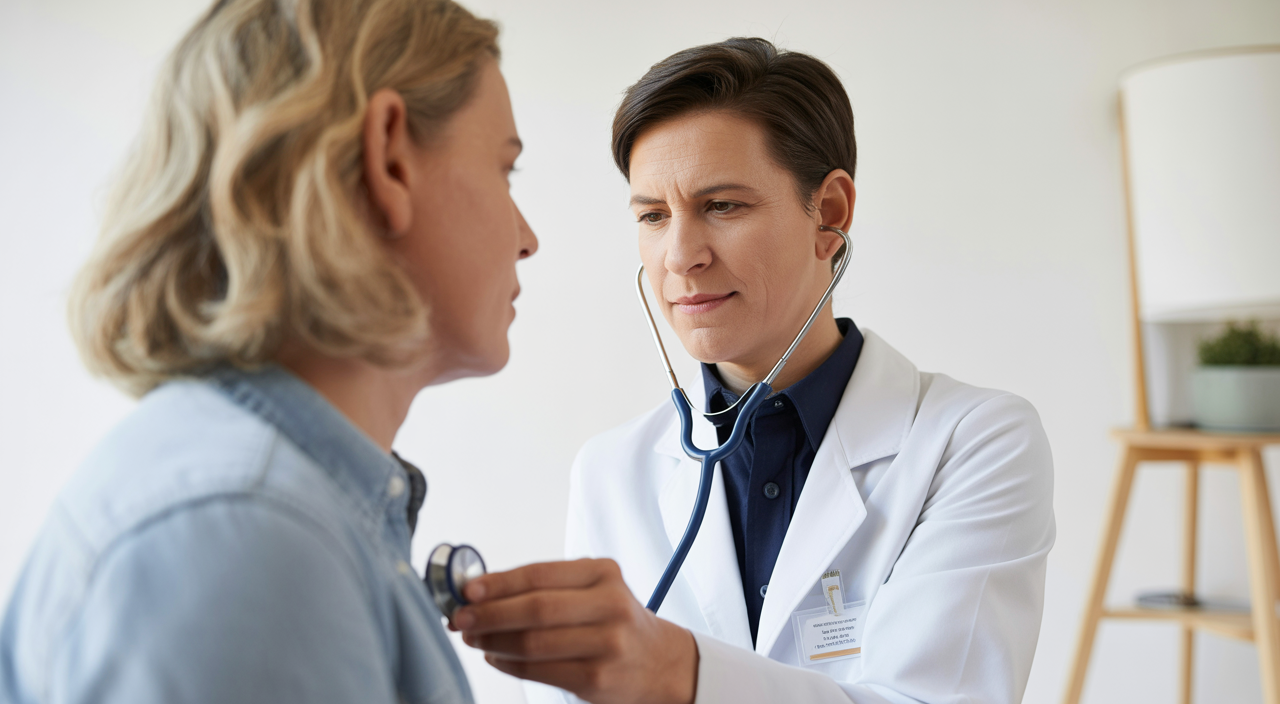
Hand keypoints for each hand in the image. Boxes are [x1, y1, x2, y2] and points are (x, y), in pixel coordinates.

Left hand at [453, 558, 697, 703]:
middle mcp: (610, 604)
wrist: (660, 662)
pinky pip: (539, 671)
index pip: (540, 575)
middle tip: (460, 619)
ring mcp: (607, 643)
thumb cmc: (614, 621)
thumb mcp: (594, 589)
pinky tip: (496, 656)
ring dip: (494, 641)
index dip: (498, 583)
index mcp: (604, 573)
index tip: (467, 591)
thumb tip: (482, 592)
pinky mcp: (598, 677)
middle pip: (536, 609)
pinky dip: (509, 664)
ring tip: (474, 638)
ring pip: (534, 643)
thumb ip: (547, 587)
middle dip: (490, 614)